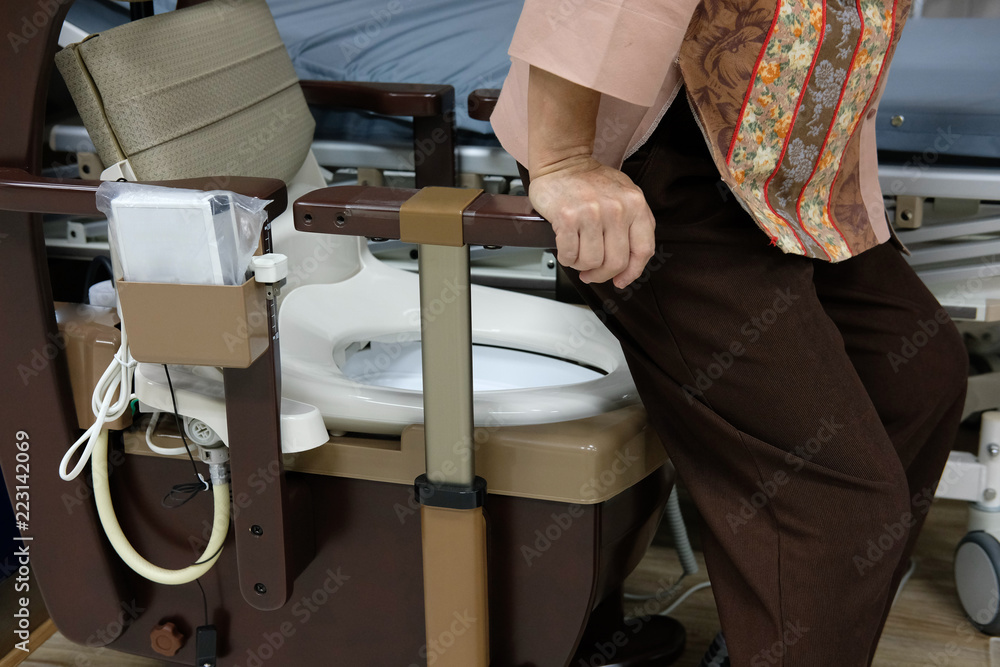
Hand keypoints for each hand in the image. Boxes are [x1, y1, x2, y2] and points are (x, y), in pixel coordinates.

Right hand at [529, 156, 654, 288]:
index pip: (643, 250)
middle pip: (615, 262)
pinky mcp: (567, 217)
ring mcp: (592, 212)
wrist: (562, 162)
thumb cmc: (591, 181)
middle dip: (601, 274)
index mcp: (635, 204)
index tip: (621, 280)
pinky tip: (566, 249)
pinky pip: (570, 254)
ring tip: (578, 255)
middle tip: (592, 273)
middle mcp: (616, 208)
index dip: (632, 272)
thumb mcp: (625, 194)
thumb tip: (632, 262)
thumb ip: (635, 223)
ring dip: (582, 265)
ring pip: (591, 262)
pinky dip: (567, 258)